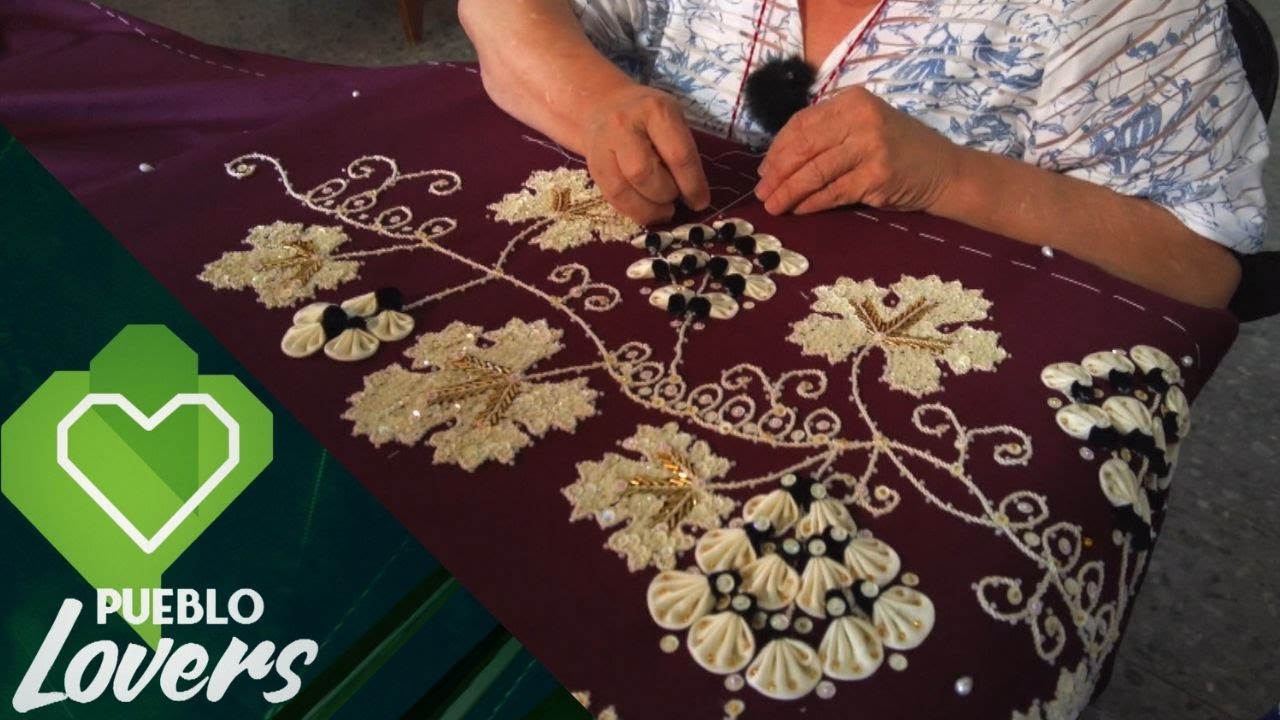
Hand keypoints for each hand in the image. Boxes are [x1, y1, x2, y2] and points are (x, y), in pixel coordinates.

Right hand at [582, 85, 710, 223]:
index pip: (677, 154)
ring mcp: (603, 146)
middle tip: (675, 199)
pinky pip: (611, 197)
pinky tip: (645, 210)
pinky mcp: (593, 166)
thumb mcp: (672, 119)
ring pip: (622, 189)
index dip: (691, 185)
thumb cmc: (647, 116)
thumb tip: (693, 196)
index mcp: (655, 111)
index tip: (700, 202)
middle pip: (644, 172)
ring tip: (662, 211)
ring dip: (648, 209)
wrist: (603, 105)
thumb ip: (683, 152)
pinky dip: (632, 211)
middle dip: (665, 194)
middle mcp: (624, 126)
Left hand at [754, 86, 958, 214]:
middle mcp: (861, 119)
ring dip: (788, 191)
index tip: (764, 169)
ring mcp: (870, 148)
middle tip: (762, 192)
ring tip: (773, 205)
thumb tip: (777, 161)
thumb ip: (828, 133)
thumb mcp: (864, 126)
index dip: (777, 148)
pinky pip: (832, 192)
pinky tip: (798, 210)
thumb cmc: (898, 149)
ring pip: (814, 172)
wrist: (944, 171)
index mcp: (853, 101)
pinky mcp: (876, 178)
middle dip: (777, 172)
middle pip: (804, 147)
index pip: (802, 123)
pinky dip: (811, 203)